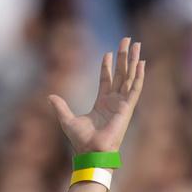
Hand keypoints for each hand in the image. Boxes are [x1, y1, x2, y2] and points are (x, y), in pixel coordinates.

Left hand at [48, 37, 144, 153]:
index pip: (106, 80)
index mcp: (102, 103)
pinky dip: (139, 75)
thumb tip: (50, 96)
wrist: (91, 151)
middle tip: (127, 40)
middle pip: (121, 74)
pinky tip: (141, 62)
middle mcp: (114, 101)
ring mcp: (122, 103)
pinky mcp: (127, 107)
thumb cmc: (81, 141)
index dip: (108, 66)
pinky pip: (135, 88)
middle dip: (123, 57)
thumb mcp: (67, 120)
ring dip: (133, 60)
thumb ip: (60, 107)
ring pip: (130, 76)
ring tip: (136, 44)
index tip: (108, 52)